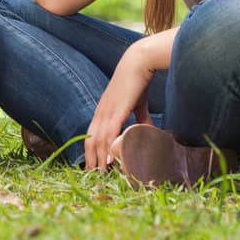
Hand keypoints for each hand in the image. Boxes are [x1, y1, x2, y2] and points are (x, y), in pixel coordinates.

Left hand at [85, 44, 157, 170]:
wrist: (139, 61)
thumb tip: (149, 131)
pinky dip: (108, 147)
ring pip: (99, 140)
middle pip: (90, 140)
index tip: (93, 167)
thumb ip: (141, 118)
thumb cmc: (138, 81)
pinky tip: (109, 160)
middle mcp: (101, 112)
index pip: (92, 135)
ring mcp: (107, 110)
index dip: (91, 152)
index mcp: (103, 111)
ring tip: (100, 175)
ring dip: (99, 158)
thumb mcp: (138, 103)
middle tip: (92, 178)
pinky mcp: (117, 109)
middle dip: (91, 159)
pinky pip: (110, 132)